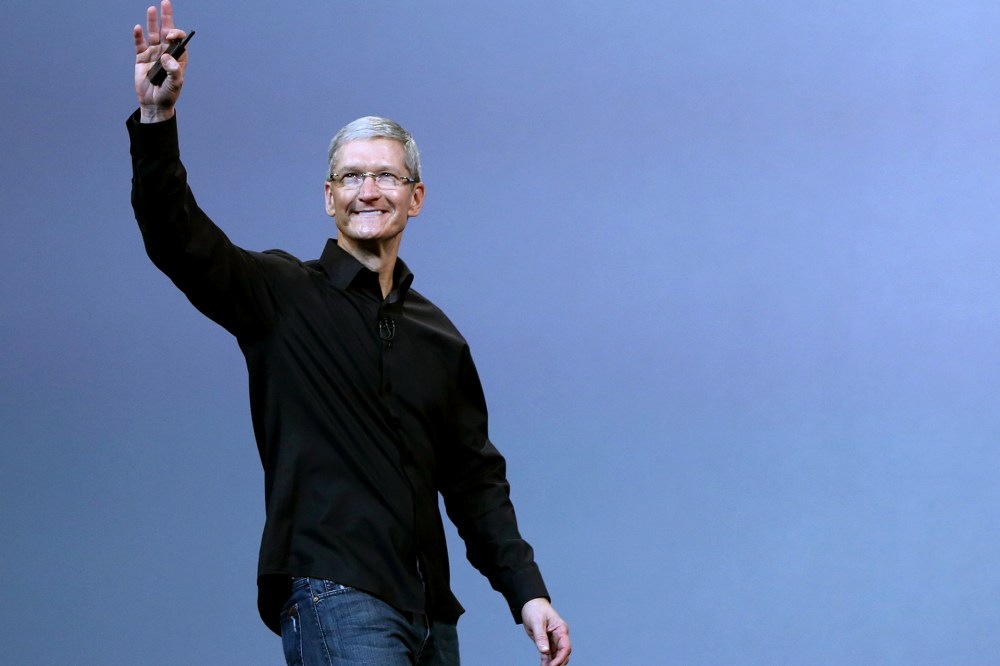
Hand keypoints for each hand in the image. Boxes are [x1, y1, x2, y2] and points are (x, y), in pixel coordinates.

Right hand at [133, 0, 187, 121]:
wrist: (154, 103)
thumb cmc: (168, 94)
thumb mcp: (176, 84)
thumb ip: (173, 70)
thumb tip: (165, 56)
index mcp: (178, 57)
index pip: (178, 40)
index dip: (176, 33)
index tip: (170, 35)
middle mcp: (166, 53)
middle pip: (166, 32)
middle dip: (166, 17)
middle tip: (166, 3)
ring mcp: (153, 54)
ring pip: (152, 35)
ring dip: (152, 22)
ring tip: (152, 9)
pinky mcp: (141, 59)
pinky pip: (139, 45)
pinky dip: (138, 37)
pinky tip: (137, 28)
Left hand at [522, 598, 570, 665]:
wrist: (530, 604)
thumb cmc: (535, 609)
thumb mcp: (536, 622)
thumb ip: (541, 637)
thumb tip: (545, 651)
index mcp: (561, 629)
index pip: (565, 647)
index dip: (561, 658)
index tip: (553, 665)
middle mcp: (560, 635)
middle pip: (563, 653)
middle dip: (558, 663)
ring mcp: (554, 639)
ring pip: (556, 656)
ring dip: (552, 663)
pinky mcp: (547, 642)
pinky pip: (549, 654)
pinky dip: (547, 661)